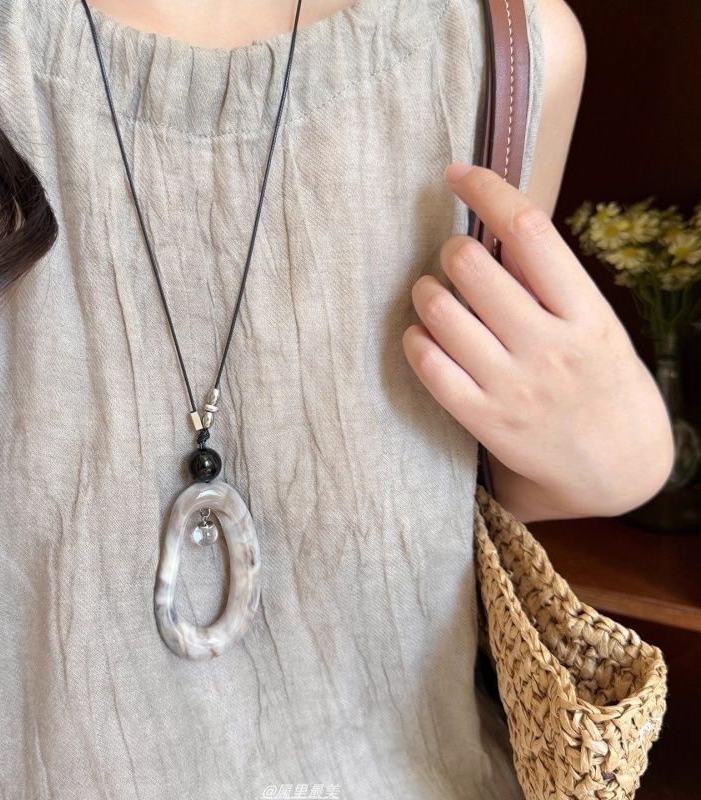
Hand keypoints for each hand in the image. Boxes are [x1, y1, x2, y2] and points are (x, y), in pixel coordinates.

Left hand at [401, 163, 673, 520]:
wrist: (618, 472)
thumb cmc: (604, 387)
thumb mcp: (598, 328)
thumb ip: (551, 286)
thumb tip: (494, 229)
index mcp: (585, 314)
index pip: (529, 231)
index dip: (486, 190)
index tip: (459, 174)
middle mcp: (547, 347)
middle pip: (472, 266)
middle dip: (451, 250)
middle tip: (454, 259)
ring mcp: (512, 386)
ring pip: (440, 310)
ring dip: (426, 291)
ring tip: (435, 296)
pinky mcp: (482, 419)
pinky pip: (427, 364)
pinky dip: (416, 339)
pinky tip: (424, 336)